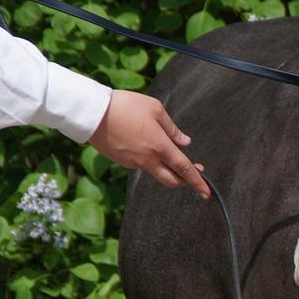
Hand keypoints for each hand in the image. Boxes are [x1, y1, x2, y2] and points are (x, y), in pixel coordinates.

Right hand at [89, 90, 209, 198]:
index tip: (206, 192)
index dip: (197, 181)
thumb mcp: (155, 109)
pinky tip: (143, 142)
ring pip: (156, 171)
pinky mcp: (121, 161)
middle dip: (185, 182)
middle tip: (195, 175)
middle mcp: (148, 160)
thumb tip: (185, 143)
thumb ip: (173, 129)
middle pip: (171, 180)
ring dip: (166, 167)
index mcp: (160, 147)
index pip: (184, 169)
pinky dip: (148, 159)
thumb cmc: (125, 106)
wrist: (92, 112)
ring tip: (166, 148)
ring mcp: (133, 163)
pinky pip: (140, 164)